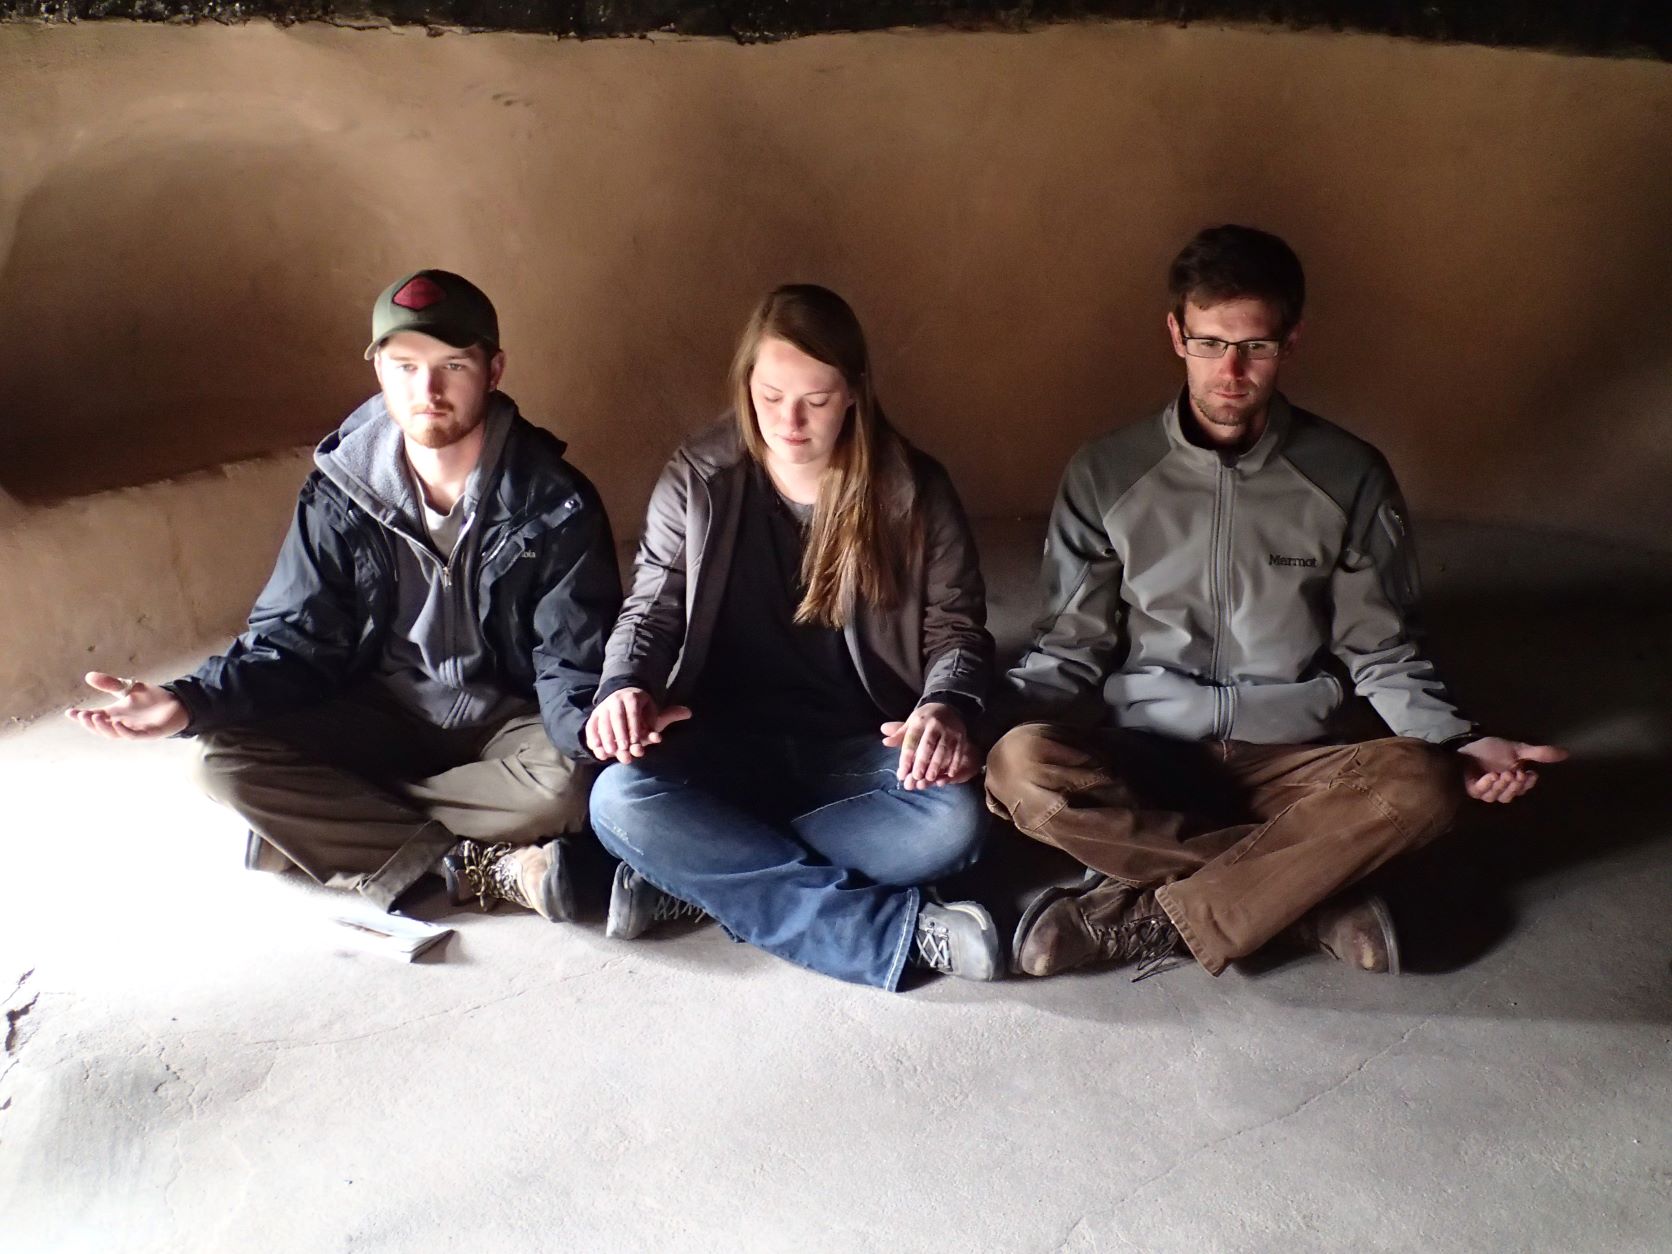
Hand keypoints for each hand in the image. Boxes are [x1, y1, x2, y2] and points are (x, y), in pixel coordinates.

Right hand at [65, 671, 188, 739]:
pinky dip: (124, 731)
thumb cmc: (151, 698)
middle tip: (81, 715)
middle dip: (90, 723)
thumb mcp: (128, 687)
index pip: (94, 717)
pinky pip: (133, 735)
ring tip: (94, 717)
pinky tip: (116, 723)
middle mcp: (122, 724)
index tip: (69, 712)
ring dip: (103, 727)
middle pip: (101, 728)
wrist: (177, 702)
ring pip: (114, 734)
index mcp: (114, 714)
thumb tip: (88, 676)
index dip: (81, 716)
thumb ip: (110, 683)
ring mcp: (134, 730)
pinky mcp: (149, 733)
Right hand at [586, 687, 690, 764]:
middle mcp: (615, 700)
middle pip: (616, 718)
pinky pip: (591, 727)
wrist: (621, 702)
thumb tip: (688, 712)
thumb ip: (669, 715)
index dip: (634, 728)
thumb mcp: (654, 714)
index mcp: (632, 698)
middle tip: (624, 750)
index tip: (637, 742)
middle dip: (619, 735)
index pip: (633, 713)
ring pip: (602, 723)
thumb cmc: (641, 713)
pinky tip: (598, 750)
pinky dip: (593, 738)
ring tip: (611, 753)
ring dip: (606, 739)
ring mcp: (603, 708)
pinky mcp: (594, 717)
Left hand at [880, 702, 981, 790]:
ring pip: (943, 749)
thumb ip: (899, 734)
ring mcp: (949, 730)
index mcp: (919, 721)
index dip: (906, 757)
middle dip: (922, 762)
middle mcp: (935, 725)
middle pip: (928, 745)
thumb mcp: (911, 723)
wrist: (949, 706)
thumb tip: (885, 742)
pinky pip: (958, 751)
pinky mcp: (961, 736)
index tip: (902, 773)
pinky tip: (949, 775)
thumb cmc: (925, 719)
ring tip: (930, 778)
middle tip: (916, 777)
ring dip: (937, 765)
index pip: (911, 740)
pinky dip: (954, 763)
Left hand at [1457, 736, 1567, 803]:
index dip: (1528, 783)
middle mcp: (1500, 788)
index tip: (1531, 774)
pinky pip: (1481, 792)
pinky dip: (1487, 785)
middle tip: (1517, 774)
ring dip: (1502, 786)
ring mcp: (1486, 790)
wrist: (1468, 745)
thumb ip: (1539, 753)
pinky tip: (1491, 776)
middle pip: (1511, 795)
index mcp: (1512, 781)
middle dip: (1515, 786)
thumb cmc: (1491, 749)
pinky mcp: (1472, 789)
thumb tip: (1566, 753)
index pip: (1524, 788)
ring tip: (1504, 774)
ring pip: (1497, 796)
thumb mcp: (1518, 749)